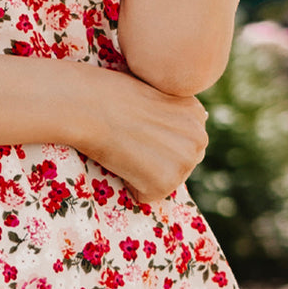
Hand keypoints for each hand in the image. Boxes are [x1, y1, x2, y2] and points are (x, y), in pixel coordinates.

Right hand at [89, 70, 208, 203]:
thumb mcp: (149, 93)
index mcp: (195, 113)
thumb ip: (166, 114)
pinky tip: (120, 160)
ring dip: (141, 172)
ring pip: (164, 181)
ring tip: (124, 146)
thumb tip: (163, 136)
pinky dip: (129, 184)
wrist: (87, 104)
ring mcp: (186, 161)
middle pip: (178, 164)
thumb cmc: (106, 94)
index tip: (136, 125)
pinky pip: (146, 195)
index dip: (152, 138)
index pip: (179, 142)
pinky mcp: (167, 182)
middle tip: (129, 138)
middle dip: (153, 158)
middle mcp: (200, 137)